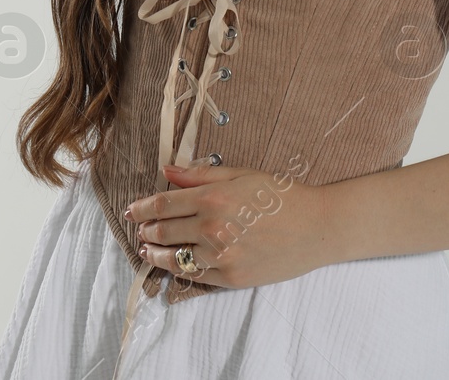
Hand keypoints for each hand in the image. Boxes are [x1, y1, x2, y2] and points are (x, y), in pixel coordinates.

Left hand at [124, 159, 331, 289]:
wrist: (317, 227)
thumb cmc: (281, 195)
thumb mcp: (241, 174)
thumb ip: (200, 174)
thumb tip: (166, 171)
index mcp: (213, 197)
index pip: (163, 204)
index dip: (142, 208)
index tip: (131, 210)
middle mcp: (212, 228)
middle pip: (163, 232)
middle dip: (145, 229)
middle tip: (139, 228)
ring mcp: (221, 256)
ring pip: (173, 258)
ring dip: (154, 252)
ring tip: (147, 248)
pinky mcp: (231, 278)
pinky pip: (194, 276)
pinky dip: (178, 269)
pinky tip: (172, 263)